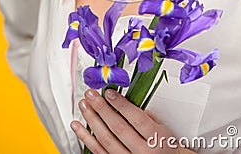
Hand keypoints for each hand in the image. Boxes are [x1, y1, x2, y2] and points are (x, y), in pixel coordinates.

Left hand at [71, 88, 194, 152]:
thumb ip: (144, 114)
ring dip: (92, 120)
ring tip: (84, 105)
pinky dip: (85, 138)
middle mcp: (142, 151)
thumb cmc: (162, 143)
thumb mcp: (161, 126)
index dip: (121, 104)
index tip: (109, 92)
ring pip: (106, 139)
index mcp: (155, 137)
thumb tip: (121, 100)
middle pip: (118, 127)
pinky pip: (98, 152)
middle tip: (91, 94)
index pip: (136, 118)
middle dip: (102, 108)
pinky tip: (78, 127)